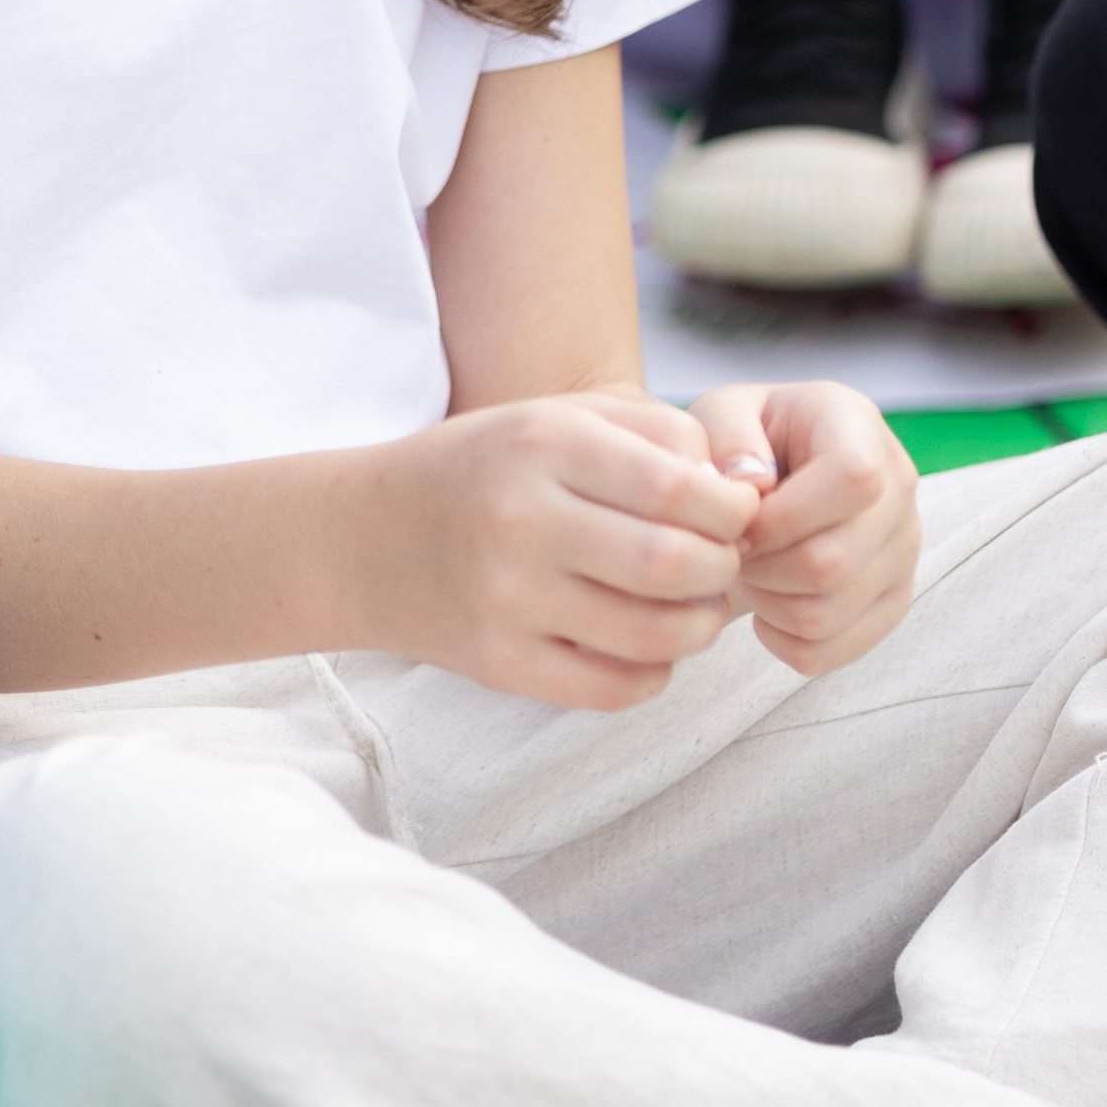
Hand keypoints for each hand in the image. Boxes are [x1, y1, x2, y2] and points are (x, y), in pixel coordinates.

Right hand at [379, 393, 759, 711]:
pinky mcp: (499, 664)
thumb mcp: (557, 417)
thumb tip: (738, 493)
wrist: (367, 537)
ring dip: (700, 627)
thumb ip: (654, 434)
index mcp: (543, 443)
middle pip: (672, 564)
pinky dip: (655, 673)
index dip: (730, 511)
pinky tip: (647, 645)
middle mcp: (522, 519)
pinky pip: (615, 688)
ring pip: (653, 635)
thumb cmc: (486, 468)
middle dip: (722, 571)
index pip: (676, 488)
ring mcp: (507, 599)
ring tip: (695, 607)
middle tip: (722, 566)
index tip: (737, 516)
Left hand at [689, 379, 920, 675]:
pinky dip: (782, 639)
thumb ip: (727, 435)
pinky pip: (831, 652)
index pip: (854, 480)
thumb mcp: (722, 412)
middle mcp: (900, 487)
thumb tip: (754, 485)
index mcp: (858, 427)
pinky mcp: (893, 601)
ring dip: (766, 603)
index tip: (739, 520)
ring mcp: (905, 550)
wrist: (775, 469)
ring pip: (826, 615)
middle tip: (733, 550)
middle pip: (832, 563)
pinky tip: (769, 600)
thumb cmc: (745, 439)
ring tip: (750, 569)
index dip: (784, 516)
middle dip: (760, 567)